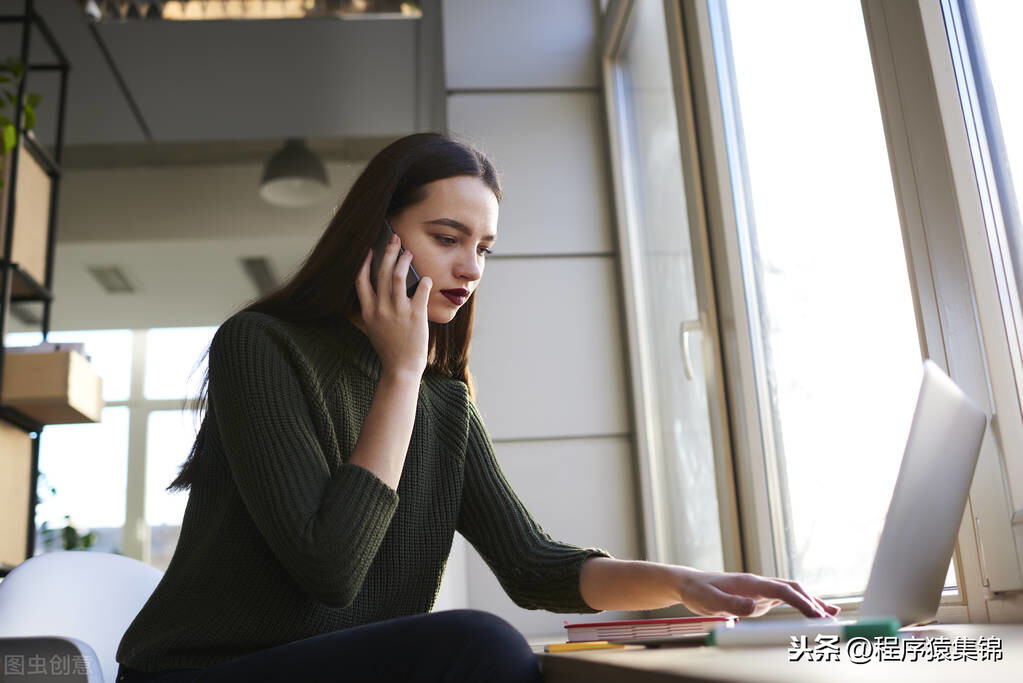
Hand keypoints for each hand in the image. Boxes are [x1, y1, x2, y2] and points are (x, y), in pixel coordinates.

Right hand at [353, 233, 432, 378]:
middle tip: (395, 240)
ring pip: (399, 276)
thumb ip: (373, 310)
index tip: (370, 250)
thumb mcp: (373, 328)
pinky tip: (426, 278)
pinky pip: (421, 290)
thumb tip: (379, 291)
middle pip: (382, 272)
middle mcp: (380, 308)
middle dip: (389, 252)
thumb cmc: (389, 349)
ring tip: (409, 253)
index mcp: (368, 311)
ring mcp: (398, 311)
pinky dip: (424, 281)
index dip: (364, 263)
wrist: (401, 368)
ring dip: (404, 260)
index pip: (361, 280)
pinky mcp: (415, 315)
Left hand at [675, 567, 840, 618]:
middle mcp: (758, 583)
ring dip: (812, 603)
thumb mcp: (710, 601)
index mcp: (749, 582)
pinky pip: (786, 599)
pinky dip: (802, 604)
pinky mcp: (759, 597)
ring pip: (792, 593)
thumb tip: (753, 606)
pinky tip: (815, 610)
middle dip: (813, 603)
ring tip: (832, 615)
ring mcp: (760, 590)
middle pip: (793, 589)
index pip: (782, 590)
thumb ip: (731, 604)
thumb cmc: (698, 592)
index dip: (801, 602)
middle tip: (829, 620)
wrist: (690, 584)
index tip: (816, 615)